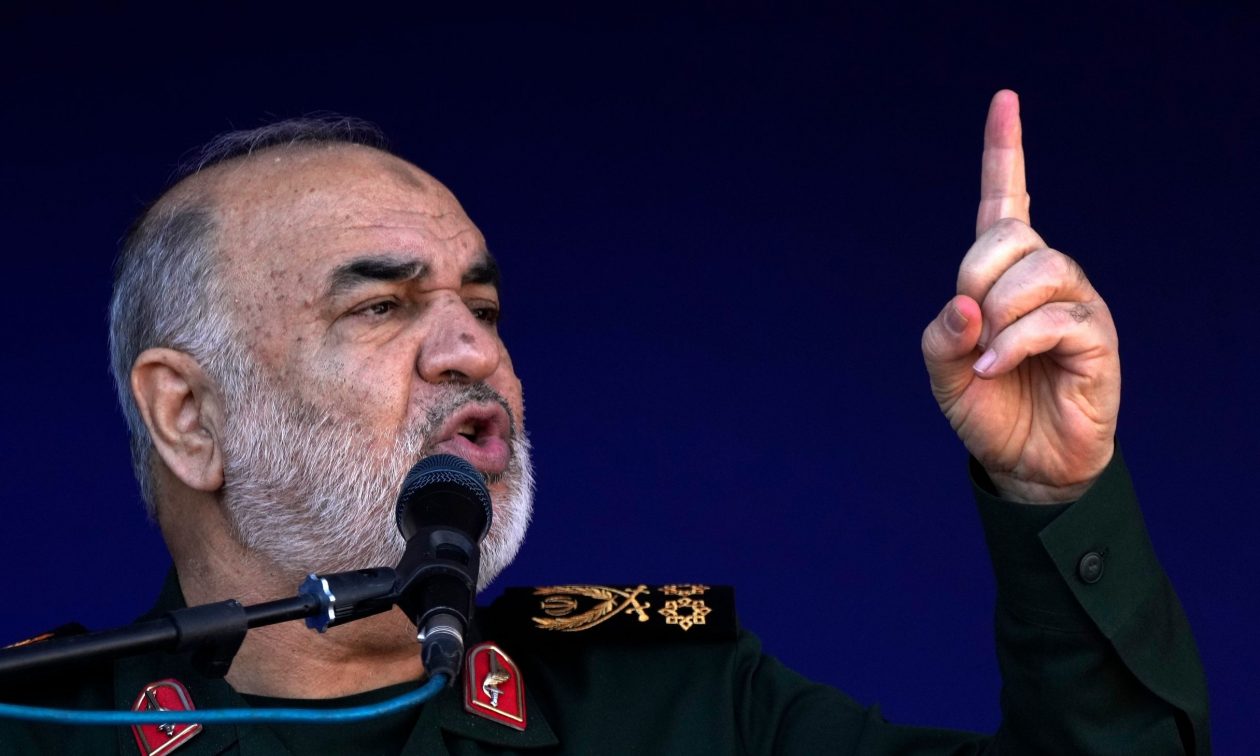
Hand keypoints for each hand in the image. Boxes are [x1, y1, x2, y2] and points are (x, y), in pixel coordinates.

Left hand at [921, 91, 1120, 503]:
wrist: (1023, 464)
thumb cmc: (986, 408)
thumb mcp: (943, 371)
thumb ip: (942, 334)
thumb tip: (965, 303)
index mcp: (1003, 274)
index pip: (1006, 200)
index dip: (1005, 151)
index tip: (1005, 100)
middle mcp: (1044, 277)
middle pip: (1010, 235)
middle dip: (976, 275)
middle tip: (973, 327)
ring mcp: (1075, 304)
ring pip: (1039, 270)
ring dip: (1000, 315)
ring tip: (992, 356)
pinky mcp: (1096, 338)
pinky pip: (1056, 316)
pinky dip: (1016, 341)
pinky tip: (999, 366)